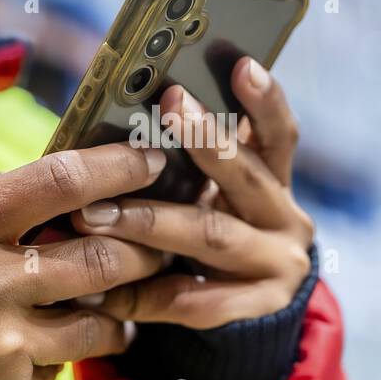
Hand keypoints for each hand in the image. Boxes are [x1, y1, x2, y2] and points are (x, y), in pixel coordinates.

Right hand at [0, 143, 168, 379]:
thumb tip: (11, 178)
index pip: (57, 182)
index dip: (116, 166)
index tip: (148, 162)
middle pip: (102, 254)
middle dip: (142, 247)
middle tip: (156, 241)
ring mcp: (3, 342)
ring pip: (99, 319)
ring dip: (118, 311)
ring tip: (116, 306)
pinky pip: (60, 366)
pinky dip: (60, 357)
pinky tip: (38, 353)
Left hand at [71, 57, 313, 328]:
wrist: (253, 315)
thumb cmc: (214, 231)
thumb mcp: (216, 194)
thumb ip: (193, 163)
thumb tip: (119, 122)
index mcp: (275, 179)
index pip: (278, 133)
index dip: (264, 100)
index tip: (242, 64)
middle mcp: (286, 218)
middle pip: (245, 175)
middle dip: (203, 140)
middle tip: (165, 109)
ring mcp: (277, 265)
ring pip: (212, 235)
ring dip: (151, 222)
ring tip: (94, 214)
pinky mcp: (257, 310)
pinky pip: (196, 300)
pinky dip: (146, 294)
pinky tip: (104, 290)